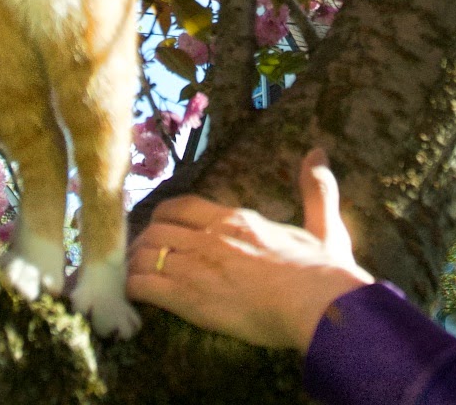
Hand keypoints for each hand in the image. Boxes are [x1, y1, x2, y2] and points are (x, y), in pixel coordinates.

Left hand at [126, 148, 373, 351]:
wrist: (316, 304)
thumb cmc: (322, 270)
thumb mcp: (324, 225)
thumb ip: (317, 190)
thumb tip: (317, 152)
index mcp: (235, 219)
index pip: (180, 206)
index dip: (163, 217)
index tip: (160, 228)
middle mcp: (209, 237)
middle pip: (155, 229)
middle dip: (143, 243)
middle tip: (142, 259)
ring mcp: (196, 266)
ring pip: (144, 255)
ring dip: (134, 266)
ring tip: (132, 279)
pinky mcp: (188, 298)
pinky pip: (144, 286)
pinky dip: (133, 290)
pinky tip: (133, 298)